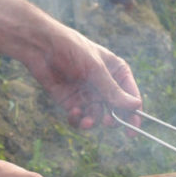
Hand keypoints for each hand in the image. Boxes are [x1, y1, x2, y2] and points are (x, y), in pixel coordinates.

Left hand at [24, 23, 141, 130]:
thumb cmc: (71, 49)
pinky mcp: (72, 102)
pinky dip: (78, 120)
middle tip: (108, 122)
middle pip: (116, 110)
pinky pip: (80, 118)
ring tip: (87, 122)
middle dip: (113, 119)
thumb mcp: (95, 69)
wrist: (40, 47)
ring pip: (97, 117)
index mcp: (116, 72)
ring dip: (93, 122)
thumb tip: (136, 106)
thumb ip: (113, 91)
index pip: (131, 96)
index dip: (134, 113)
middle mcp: (104, 85)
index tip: (133, 129)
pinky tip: (73, 113)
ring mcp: (88, 94)